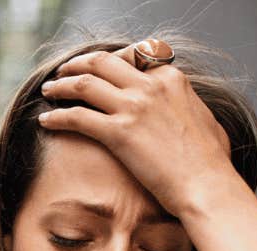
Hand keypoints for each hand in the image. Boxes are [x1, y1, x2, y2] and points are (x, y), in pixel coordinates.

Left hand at [37, 43, 237, 215]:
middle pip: (102, 63)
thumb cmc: (211, 163)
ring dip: (61, 85)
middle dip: (78, 64)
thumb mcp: (206, 120)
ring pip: (84, 84)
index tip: (97, 70)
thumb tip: (185, 108)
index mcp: (170, 78)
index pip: (132, 57)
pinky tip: (45, 120)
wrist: (207, 186)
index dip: (109, 62)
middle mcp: (149, 86)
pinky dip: (57, 116)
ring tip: (49, 91)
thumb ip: (189, 107)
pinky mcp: (119, 133)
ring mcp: (133, 107)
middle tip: (63, 73)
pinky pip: (77, 117)